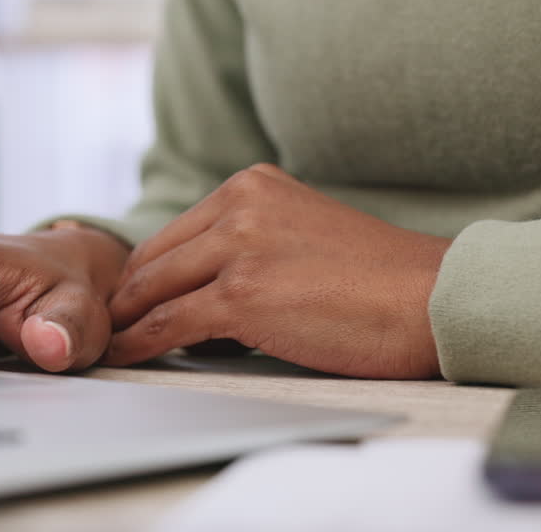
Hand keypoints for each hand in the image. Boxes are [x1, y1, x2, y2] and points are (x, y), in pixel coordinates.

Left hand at [105, 164, 451, 378]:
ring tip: (108, 342)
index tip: (128, 297)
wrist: (432, 299)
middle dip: (128, 297)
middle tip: (108, 324)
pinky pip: (168, 324)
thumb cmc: (376, 278)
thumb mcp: (299, 230)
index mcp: (250, 185)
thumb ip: (248, 241)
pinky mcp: (242, 296)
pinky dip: (139, 343)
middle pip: (154, 259)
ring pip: (153, 290)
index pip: (174, 233)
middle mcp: (239, 206)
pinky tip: (127, 354)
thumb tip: (195, 286)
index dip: (145, 271)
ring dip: (126, 321)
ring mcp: (238, 249)